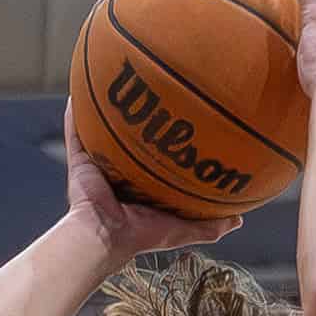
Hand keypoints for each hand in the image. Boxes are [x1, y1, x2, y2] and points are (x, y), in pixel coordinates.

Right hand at [63, 101, 241, 259]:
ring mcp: (99, 164)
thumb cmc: (142, 236)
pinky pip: (75, 132)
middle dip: (139, 115)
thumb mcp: (183, 230)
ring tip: (113, 77)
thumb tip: (240, 219)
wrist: (106, 238)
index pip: (156, 156)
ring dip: (105, 106)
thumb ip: (211, 225)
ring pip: (102, 130)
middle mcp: (120, 171)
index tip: (183, 115)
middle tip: (151, 87)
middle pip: (130, 137)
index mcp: (141, 185)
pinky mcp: (80, 162)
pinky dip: (74, 114)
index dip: (167, 137)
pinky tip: (77, 89)